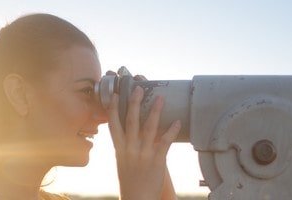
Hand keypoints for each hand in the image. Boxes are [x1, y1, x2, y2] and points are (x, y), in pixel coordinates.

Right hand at [107, 85, 180, 199]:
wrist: (137, 199)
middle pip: (131, 121)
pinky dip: (172, 130)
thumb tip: (131, 135)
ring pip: (149, 128)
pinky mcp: (157, 160)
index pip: (114, 125)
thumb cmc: (130, 183)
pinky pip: (165, 142)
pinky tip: (177, 121)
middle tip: (138, 88)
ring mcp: (143, 154)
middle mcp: (130, 149)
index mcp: (119, 150)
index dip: (113, 108)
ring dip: (155, 111)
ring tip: (160, 98)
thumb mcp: (123, 163)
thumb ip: (127, 148)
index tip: (116, 94)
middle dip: (134, 102)